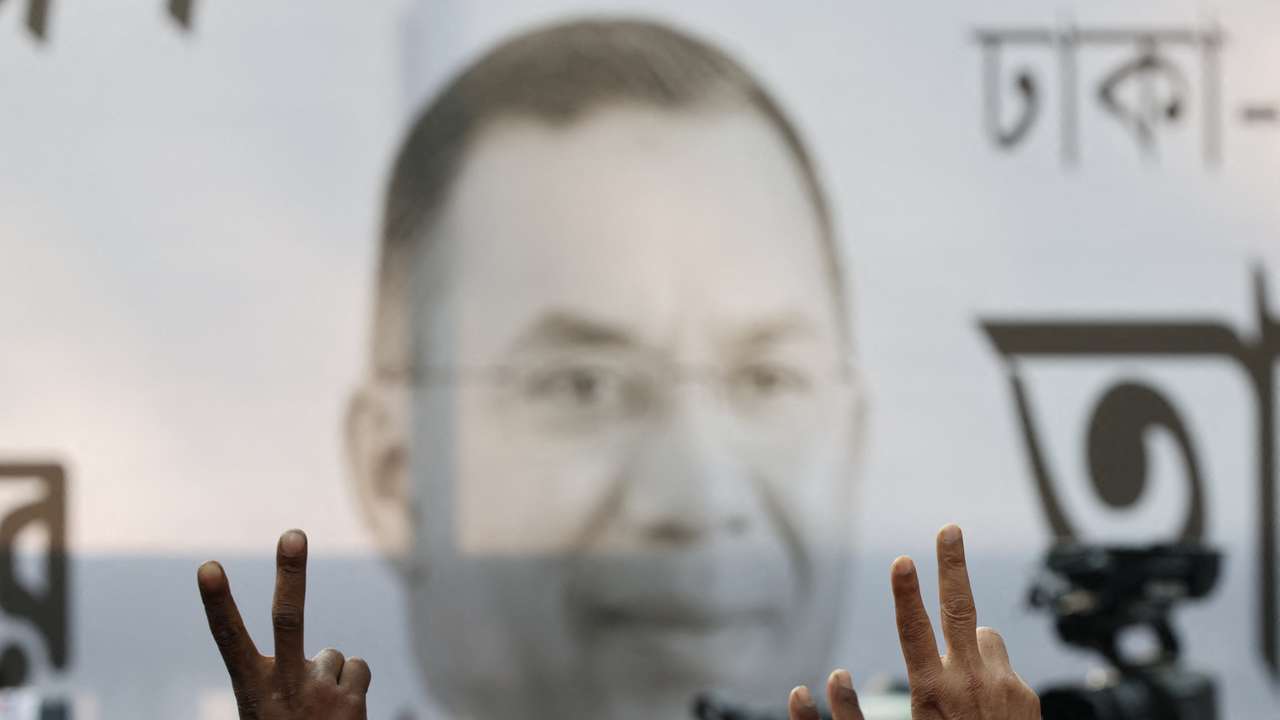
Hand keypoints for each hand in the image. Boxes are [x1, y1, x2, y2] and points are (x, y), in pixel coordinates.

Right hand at [197, 529, 370, 719]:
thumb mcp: (270, 711)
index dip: (218, 602)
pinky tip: (342, 714)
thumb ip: (286, 677)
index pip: (228, 640)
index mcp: (252, 690)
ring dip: (328, 676)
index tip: (208, 565)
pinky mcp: (353, 702)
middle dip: (290, 573)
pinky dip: (351, 686)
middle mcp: (285, 688)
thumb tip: (332, 654)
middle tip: (293, 533)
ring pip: (331, 654)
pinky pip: (357, 668)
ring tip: (319, 713)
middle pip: (289, 619)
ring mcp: (321, 694)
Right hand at [788, 524, 1039, 719]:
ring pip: (985, 637)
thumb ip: (862, 711)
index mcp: (934, 693)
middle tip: (949, 529)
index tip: (902, 560)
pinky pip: (1003, 667)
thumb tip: (834, 678)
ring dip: (973, 646)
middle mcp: (972, 683)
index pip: (914, 631)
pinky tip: (989, 708)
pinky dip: (992, 676)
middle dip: (951, 564)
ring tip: (967, 683)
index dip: (905, 592)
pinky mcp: (1026, 696)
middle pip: (959, 609)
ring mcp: (1005, 687)